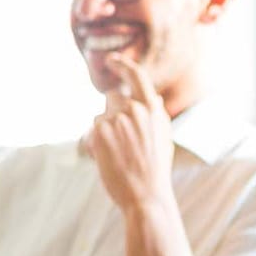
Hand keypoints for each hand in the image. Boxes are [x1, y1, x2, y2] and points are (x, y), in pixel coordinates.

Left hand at [85, 55, 174, 214]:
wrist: (146, 194)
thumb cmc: (155, 170)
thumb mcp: (164, 138)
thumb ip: (156, 116)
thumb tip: (153, 98)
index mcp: (154, 110)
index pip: (137, 76)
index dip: (122, 65)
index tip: (112, 60)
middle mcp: (136, 109)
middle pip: (112, 98)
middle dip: (110, 112)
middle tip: (118, 138)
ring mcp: (117, 119)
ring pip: (100, 116)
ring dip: (103, 130)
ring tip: (118, 154)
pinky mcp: (100, 131)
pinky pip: (92, 131)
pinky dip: (96, 143)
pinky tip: (108, 159)